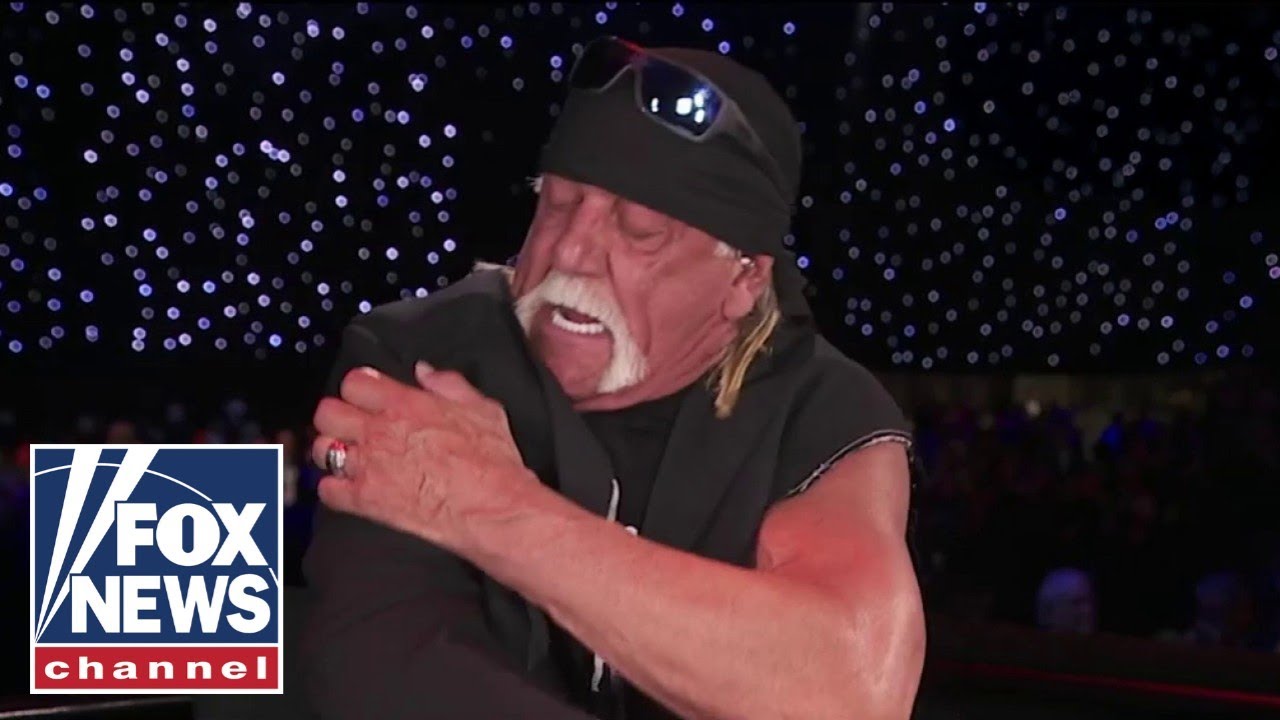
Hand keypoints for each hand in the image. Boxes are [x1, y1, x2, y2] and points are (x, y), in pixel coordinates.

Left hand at [310, 362, 535, 548]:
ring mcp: (368, 466)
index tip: (366, 397)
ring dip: (332, 452)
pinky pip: (327, 490)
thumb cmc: (493, 463)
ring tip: (349, 458)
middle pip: (327, 412)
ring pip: (321, 449)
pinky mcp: (365, 499)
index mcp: (405, 404)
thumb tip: (425, 371)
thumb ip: (449, 384)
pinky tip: (349, 489)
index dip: (359, 388)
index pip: (355, 382)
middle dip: (336, 417)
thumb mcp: (483, 409)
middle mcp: (379, 431)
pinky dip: (334, 489)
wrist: (491, 508)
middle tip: (350, 426)